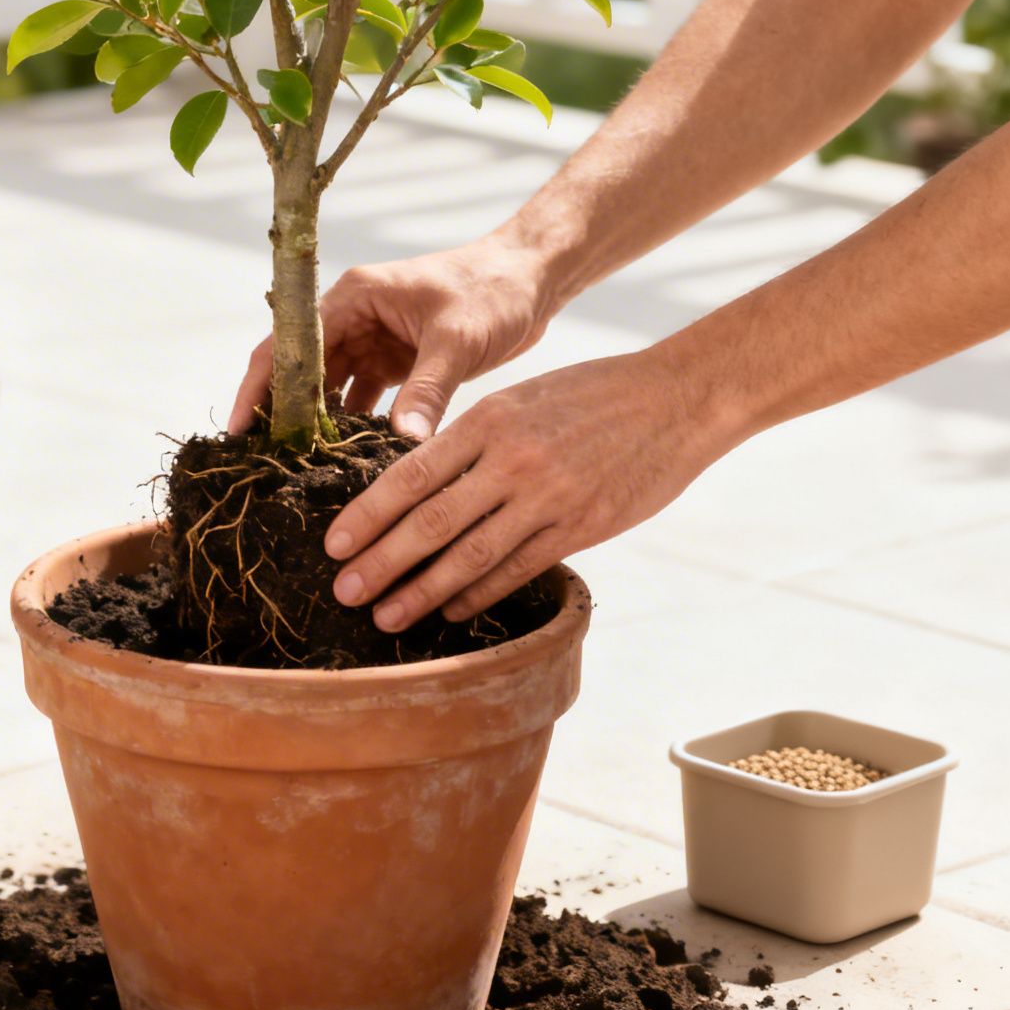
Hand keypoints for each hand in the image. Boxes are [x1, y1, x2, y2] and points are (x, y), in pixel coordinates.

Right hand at [229, 239, 554, 437]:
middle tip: (264, 467)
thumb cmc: (494, 289)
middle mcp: (353, 319)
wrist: (534, 279)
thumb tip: (403, 442)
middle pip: (301, 373)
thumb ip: (428, 389)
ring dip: (318, 428)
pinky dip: (355, 430)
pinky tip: (347, 465)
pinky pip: (362, 402)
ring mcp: (373, 343)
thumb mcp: (457, 338)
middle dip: (282, 417)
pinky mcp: (396, 365)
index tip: (240, 432)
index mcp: (353, 297)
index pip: (290, 346)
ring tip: (299, 475)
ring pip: (329, 392)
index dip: (259, 388)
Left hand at [323, 349, 742, 630]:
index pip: (410, 476)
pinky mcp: (581, 527)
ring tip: (387, 615)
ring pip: (470, 556)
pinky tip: (451, 609)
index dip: (367, 516)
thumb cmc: (593, 394)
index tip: (333, 545)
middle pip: (430, 523)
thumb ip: (472, 440)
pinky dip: (478, 593)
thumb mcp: (522, 398)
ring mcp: (548, 498)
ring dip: (422, 591)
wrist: (677, 400)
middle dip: (381, 563)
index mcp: (488, 421)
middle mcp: (512, 461)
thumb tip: (418, 486)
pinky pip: (517, 569)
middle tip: (344, 592)